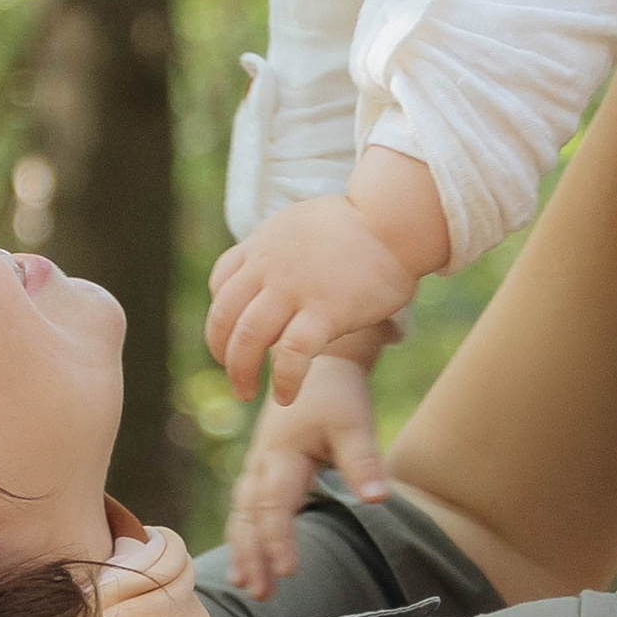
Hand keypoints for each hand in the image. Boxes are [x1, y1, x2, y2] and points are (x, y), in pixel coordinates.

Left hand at [206, 194, 420, 400]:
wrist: (395, 220)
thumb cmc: (363, 223)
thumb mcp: (306, 222)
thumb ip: (288, 247)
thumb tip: (291, 264)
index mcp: (264, 244)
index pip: (222, 283)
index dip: (220, 317)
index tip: (230, 337)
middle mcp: (270, 266)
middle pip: (224, 316)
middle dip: (221, 353)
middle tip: (233, 376)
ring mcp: (294, 289)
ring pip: (248, 338)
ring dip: (241, 372)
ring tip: (247, 393)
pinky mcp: (325, 312)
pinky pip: (291, 354)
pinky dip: (284, 379)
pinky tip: (285, 396)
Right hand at [227, 354, 387, 598]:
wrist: (311, 362)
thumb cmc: (336, 395)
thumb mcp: (354, 422)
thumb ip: (363, 462)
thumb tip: (379, 501)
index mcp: (282, 454)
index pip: (274, 505)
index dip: (278, 539)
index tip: (287, 571)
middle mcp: (262, 464)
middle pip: (249, 516)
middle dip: (253, 555)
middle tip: (261, 593)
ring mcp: (256, 467)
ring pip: (240, 515)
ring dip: (243, 550)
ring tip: (247, 586)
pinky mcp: (259, 471)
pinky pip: (242, 509)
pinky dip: (242, 536)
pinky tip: (246, 564)